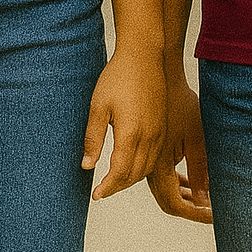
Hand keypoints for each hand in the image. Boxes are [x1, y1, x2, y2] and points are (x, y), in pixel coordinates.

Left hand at [82, 46, 165, 199]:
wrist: (143, 56)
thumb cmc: (117, 78)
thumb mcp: (98, 106)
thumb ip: (93, 138)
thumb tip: (87, 167)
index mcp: (131, 133)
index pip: (120, 173)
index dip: (107, 188)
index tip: (96, 195)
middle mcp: (149, 136)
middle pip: (135, 175)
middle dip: (118, 186)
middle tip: (102, 190)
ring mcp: (159, 132)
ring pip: (147, 168)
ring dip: (131, 179)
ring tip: (114, 180)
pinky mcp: (163, 126)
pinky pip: (155, 157)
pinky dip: (142, 167)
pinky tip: (131, 163)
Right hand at [147, 68, 212, 223]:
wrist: (158, 76)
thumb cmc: (180, 102)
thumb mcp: (196, 135)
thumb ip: (199, 169)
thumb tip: (205, 201)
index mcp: (158, 165)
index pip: (174, 204)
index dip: (195, 214)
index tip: (215, 216)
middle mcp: (150, 166)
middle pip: (169, 201)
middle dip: (192, 210)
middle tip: (215, 212)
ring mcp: (149, 158)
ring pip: (166, 190)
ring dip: (187, 197)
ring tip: (208, 201)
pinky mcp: (152, 149)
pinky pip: (165, 176)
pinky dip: (180, 184)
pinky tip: (194, 183)